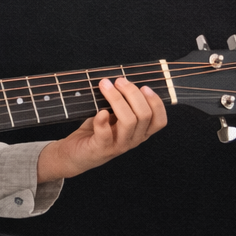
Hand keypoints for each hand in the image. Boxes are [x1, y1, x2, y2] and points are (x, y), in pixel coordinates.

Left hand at [36, 77, 166, 183]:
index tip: (144, 87)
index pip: (160, 121)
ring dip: (117, 99)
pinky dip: (102, 120)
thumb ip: (123, 104)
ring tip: (105, 86)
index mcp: (140, 132)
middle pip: (144, 115)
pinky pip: (106, 134)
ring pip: (128, 121)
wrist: (75, 154)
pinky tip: (99, 111)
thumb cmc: (97, 131)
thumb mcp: (114, 117)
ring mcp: (118, 146)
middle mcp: (133, 140)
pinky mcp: (101, 148)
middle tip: (119, 81)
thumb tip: (123, 81)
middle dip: (132, 93)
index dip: (156, 102)